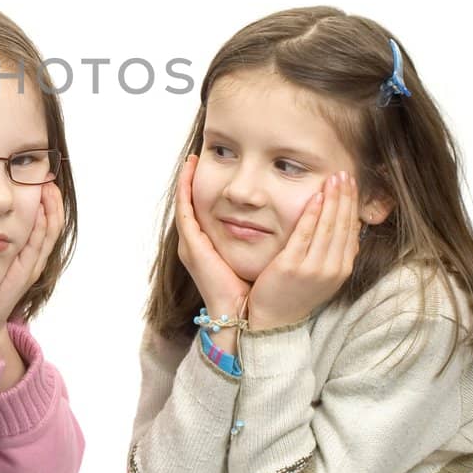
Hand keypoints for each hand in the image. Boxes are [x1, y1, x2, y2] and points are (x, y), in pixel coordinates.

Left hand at [0, 181, 62, 340]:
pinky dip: (40, 228)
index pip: (44, 221)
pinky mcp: (25, 274)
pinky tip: (39, 212)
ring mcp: (32, 266)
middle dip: (53, 200)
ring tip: (49, 188)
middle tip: (50, 177)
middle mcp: (35, 257)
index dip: (48, 200)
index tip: (44, 177)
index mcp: (28, 252)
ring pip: (49, 233)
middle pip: (52, 224)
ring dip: (51, 209)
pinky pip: (36, 247)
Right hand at [175, 154, 251, 316]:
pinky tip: (188, 171)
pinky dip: (184, 189)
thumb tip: (288, 224)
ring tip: (190, 159)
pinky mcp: (192, 246)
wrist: (245, 317)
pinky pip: (184, 210)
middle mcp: (197, 244)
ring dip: (185, 180)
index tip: (214, 168)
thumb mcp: (258, 259)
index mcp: (211, 247)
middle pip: (192, 205)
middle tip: (196, 155)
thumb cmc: (257, 291)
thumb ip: (265, 242)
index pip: (205, 211)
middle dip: (190, 181)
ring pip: (185, 204)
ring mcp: (191, 245)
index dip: (206, 190)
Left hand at [246, 171, 360, 329]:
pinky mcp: (292, 266)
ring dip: (333, 200)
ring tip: (334, 179)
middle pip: (343, 225)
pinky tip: (316, 197)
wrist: (273, 321)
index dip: (352, 205)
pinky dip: (312, 214)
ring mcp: (314, 268)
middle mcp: (332, 269)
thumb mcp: (322, 275)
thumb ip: (333, 253)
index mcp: (341, 270)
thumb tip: (348, 229)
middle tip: (345, 174)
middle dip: (345, 197)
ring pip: (328, 227)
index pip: (352, 230)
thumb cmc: (294, 293)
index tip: (351, 185)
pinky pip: (305, 235)